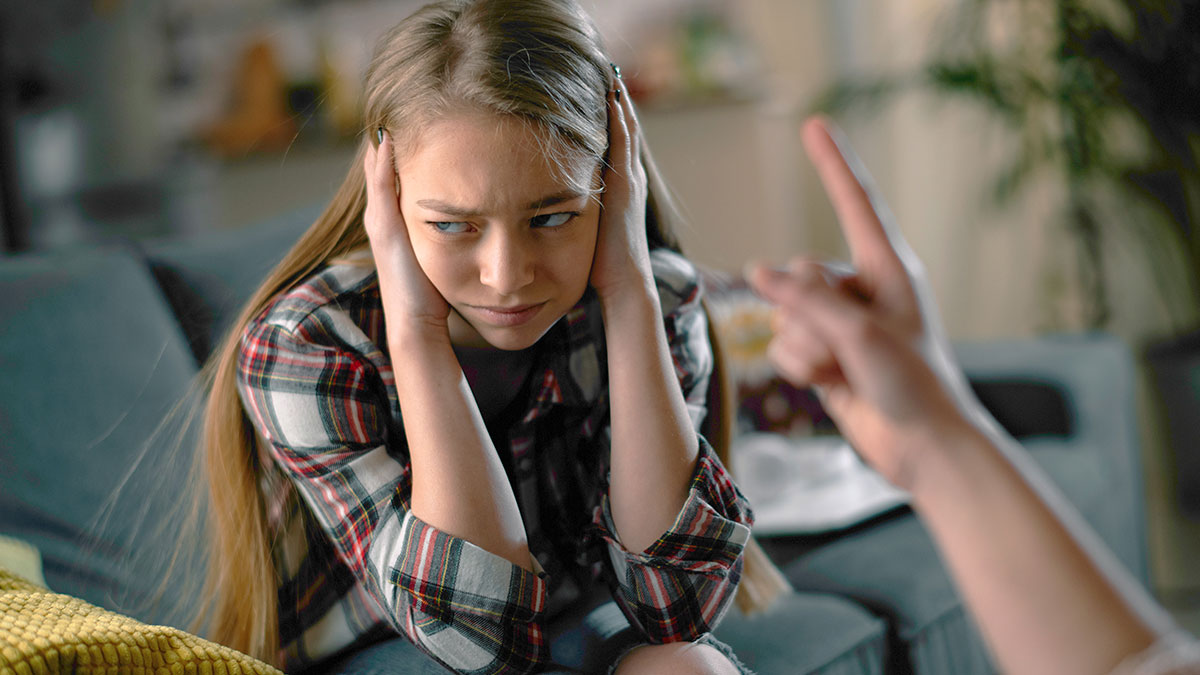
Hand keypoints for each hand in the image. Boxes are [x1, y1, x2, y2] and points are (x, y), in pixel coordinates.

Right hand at [364, 130, 451, 340]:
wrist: (418, 323)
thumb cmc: (433, 296)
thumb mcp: (441, 257)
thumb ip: (448, 236)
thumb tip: (469, 221)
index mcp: (394, 227)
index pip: (393, 182)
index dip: (399, 157)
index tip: (413, 128)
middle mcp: (382, 222)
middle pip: (380, 172)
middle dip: (387, 144)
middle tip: (393, 111)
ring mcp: (381, 225)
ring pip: (376, 175)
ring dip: (382, 146)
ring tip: (389, 116)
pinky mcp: (386, 230)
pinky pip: (381, 188)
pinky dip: (383, 164)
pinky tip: (389, 139)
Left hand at [590, 79, 653, 302]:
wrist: (623, 285)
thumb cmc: (600, 268)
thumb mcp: (583, 230)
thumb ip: (571, 211)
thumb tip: (546, 204)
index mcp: (618, 190)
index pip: (613, 144)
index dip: (607, 117)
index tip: (594, 91)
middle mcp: (628, 180)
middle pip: (623, 128)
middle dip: (615, 99)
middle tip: (605, 68)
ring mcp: (630, 181)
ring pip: (626, 129)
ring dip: (619, 100)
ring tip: (609, 70)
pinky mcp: (626, 186)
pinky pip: (623, 143)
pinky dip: (620, 117)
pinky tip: (612, 95)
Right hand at [746, 117, 978, 489]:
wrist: (922, 446)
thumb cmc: (913, 383)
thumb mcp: (860, 334)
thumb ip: (805, 299)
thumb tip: (757, 271)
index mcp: (888, 268)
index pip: (855, 203)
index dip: (833, 163)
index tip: (813, 124)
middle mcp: (861, 289)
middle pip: (800, 274)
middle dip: (809, 315)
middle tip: (846, 348)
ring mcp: (839, 323)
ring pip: (786, 316)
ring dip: (806, 349)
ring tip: (844, 372)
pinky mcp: (823, 354)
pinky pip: (783, 345)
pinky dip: (800, 367)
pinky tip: (831, 386)